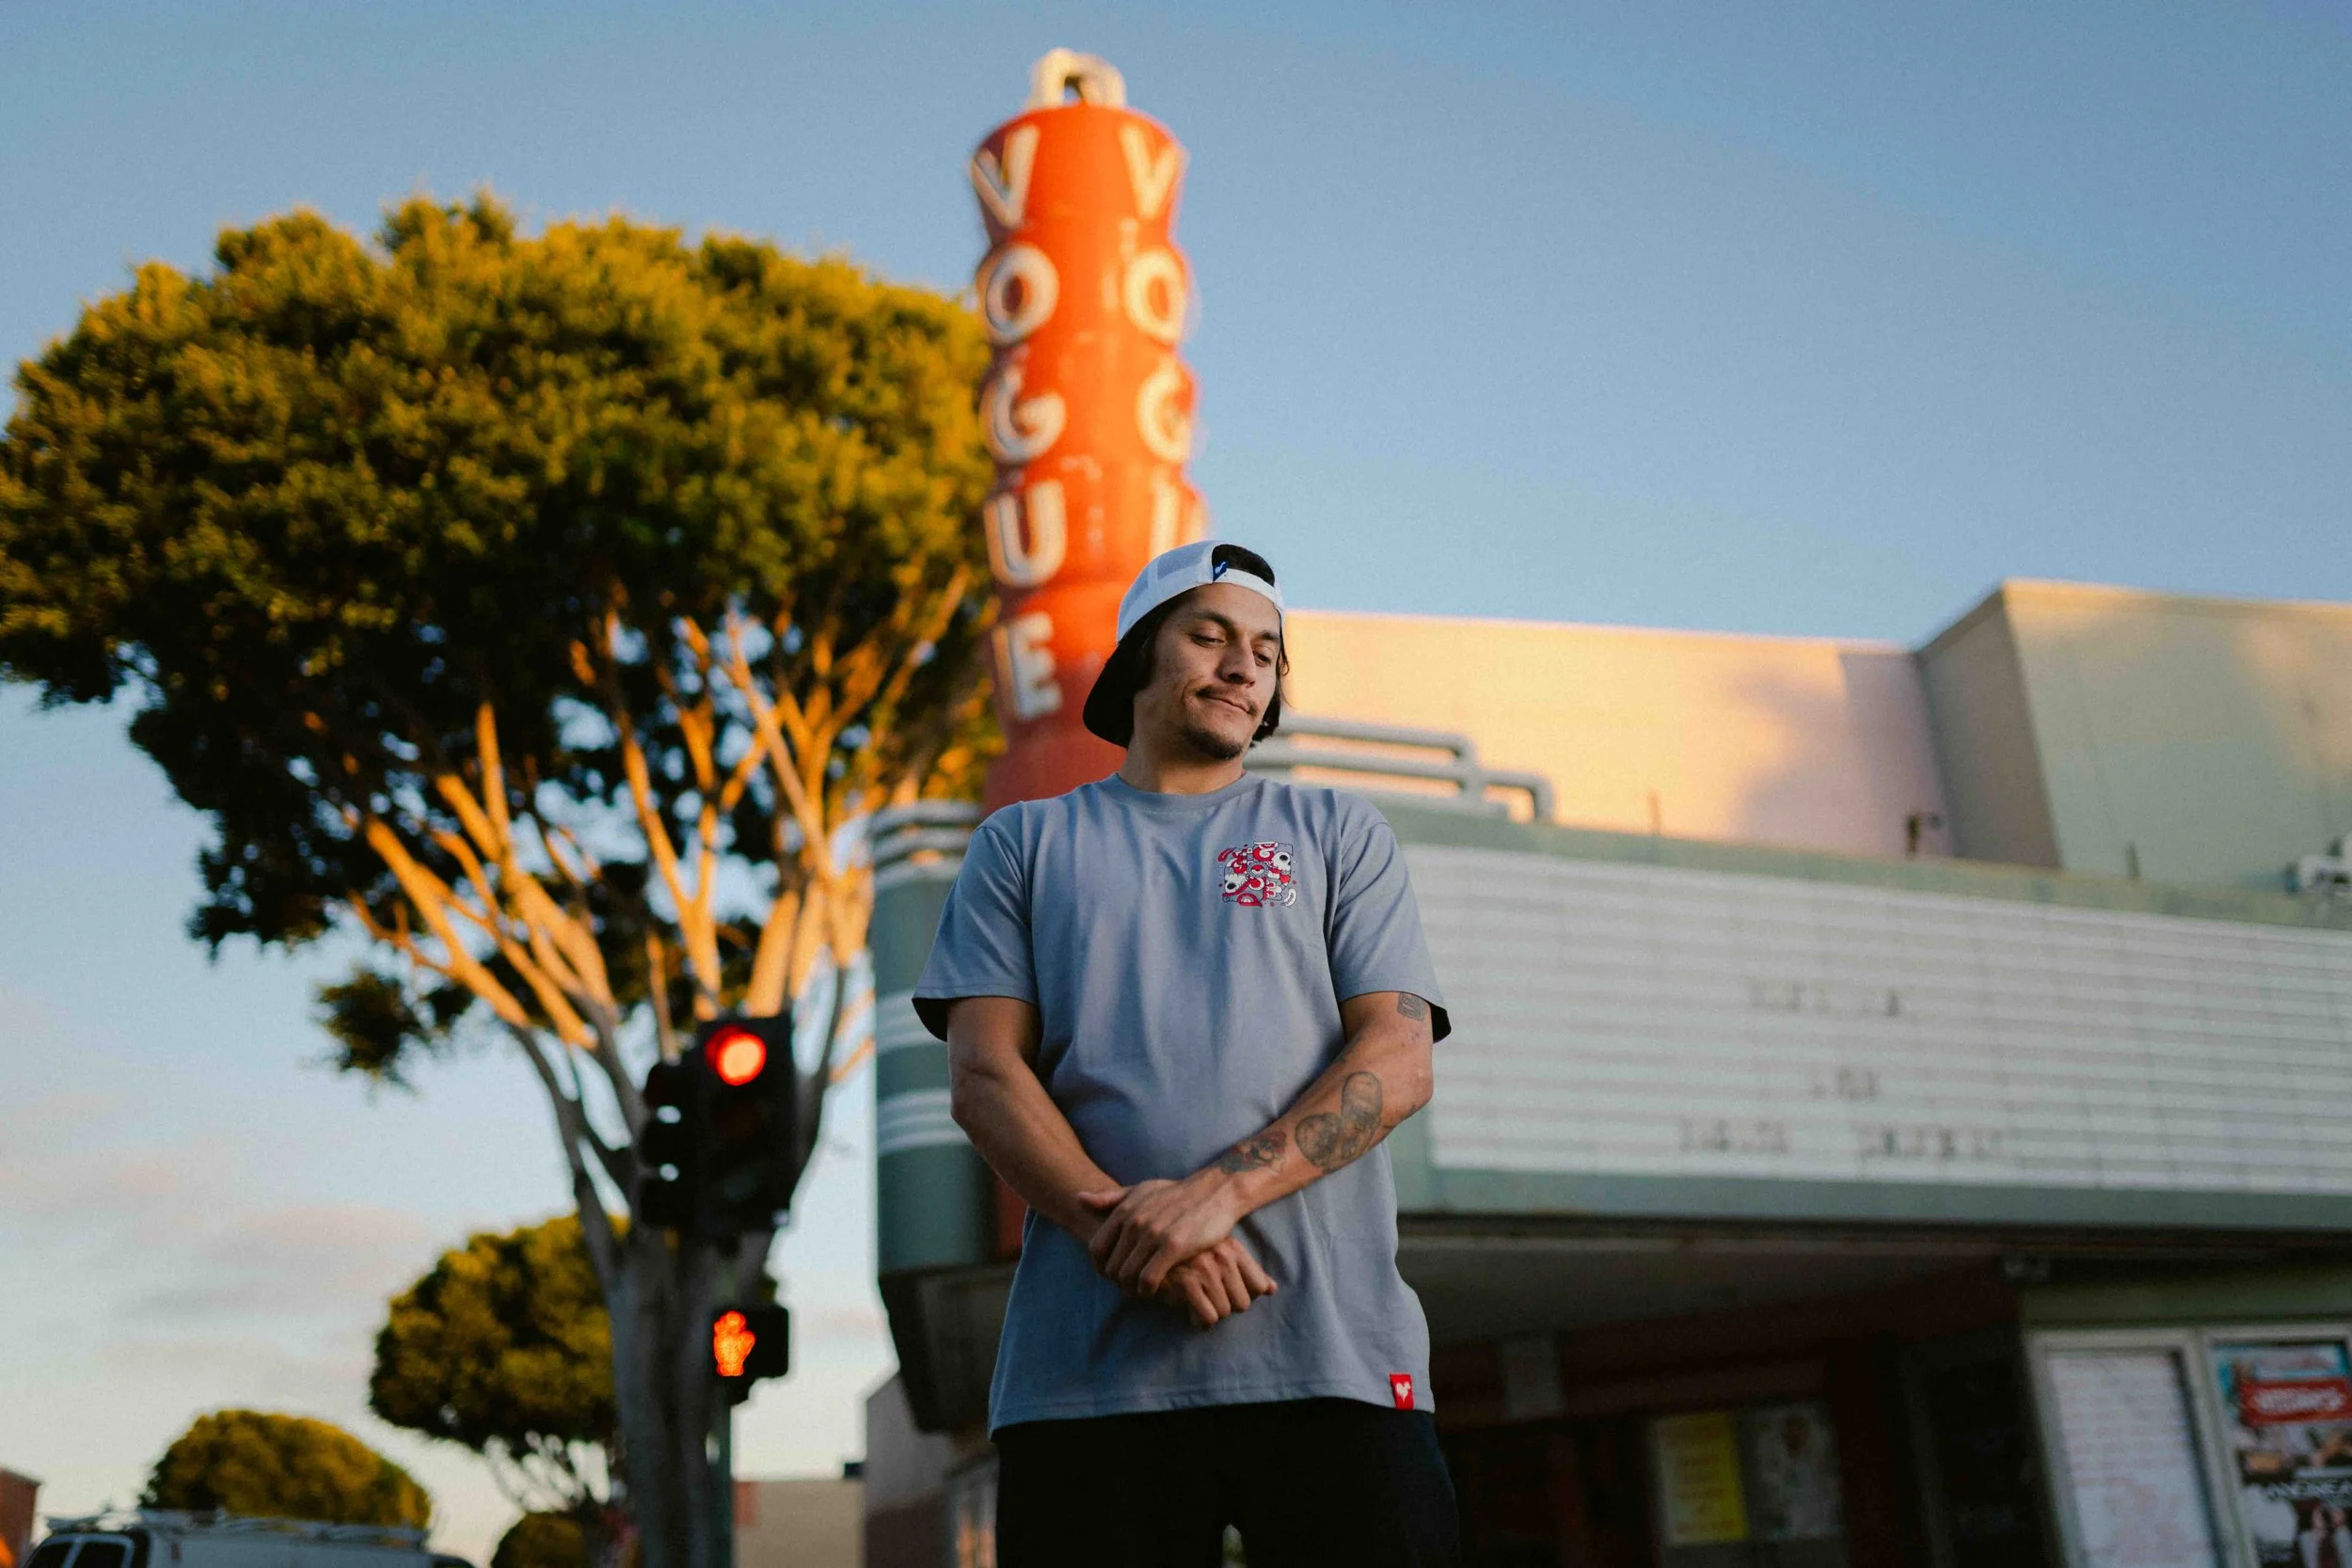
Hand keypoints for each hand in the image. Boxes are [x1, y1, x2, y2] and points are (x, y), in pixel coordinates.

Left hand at [1077, 1170, 1244, 1295]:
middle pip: (1111, 1266)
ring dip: (1131, 1289)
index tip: (1109, 1275)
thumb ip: (1110, 1198)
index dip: (1099, 1267)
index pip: (1097, 1248)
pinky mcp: (1174, 1247)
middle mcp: (1135, 1221)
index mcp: (1125, 1209)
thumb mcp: (1141, 1190)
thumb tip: (1078, 1199)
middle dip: (1116, 1281)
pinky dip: (1147, 1290)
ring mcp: (1154, 1234)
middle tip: (1127, 1287)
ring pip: (1128, 1275)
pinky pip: (1149, 1279)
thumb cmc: (1177, 1193)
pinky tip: (1154, 1291)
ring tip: (1139, 1292)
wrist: (1216, 1191)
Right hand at [1156, 1236, 1277, 1327]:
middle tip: (1208, 1296)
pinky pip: (1207, 1317)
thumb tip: (1272, 1289)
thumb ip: (1248, 1271)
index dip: (1245, 1294)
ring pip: (1225, 1312)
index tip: (1228, 1291)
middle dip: (1226, 1306)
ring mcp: (1205, 1268)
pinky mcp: (1187, 1282)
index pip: (1259, 1285)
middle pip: (1243, 1303)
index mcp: (1233, 1248)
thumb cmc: (1188, 1255)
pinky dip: (1199, 1320)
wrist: (1149, 1247)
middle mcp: (1222, 1256)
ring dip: (1211, 1313)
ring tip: (1197, 1300)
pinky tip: (1189, 1309)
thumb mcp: (1220, 1254)